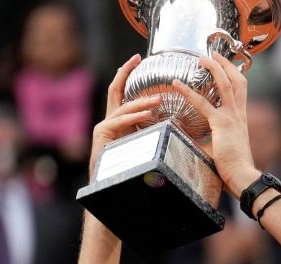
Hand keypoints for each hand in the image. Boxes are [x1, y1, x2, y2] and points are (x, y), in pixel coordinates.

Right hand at [88, 54, 161, 176]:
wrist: (115, 188)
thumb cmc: (135, 169)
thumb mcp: (147, 145)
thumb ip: (155, 132)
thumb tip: (178, 124)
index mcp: (121, 121)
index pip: (123, 91)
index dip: (127, 73)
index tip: (138, 58)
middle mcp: (110, 120)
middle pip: (116, 90)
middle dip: (125, 72)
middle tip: (138, 59)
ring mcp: (104, 127)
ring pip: (123, 108)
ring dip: (142, 102)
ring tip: (158, 99)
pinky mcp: (102, 135)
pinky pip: (120, 122)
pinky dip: (134, 117)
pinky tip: (147, 113)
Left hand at [171, 53, 259, 196]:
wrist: (242, 176)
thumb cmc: (233, 168)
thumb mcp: (222, 148)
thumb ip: (211, 139)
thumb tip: (194, 140)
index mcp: (240, 119)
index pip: (240, 90)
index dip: (233, 75)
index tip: (224, 66)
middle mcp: (238, 114)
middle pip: (237, 80)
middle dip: (226, 64)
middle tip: (213, 54)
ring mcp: (231, 117)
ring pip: (225, 84)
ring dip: (213, 68)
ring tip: (201, 58)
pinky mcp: (221, 124)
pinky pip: (203, 103)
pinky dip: (188, 92)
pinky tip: (176, 85)